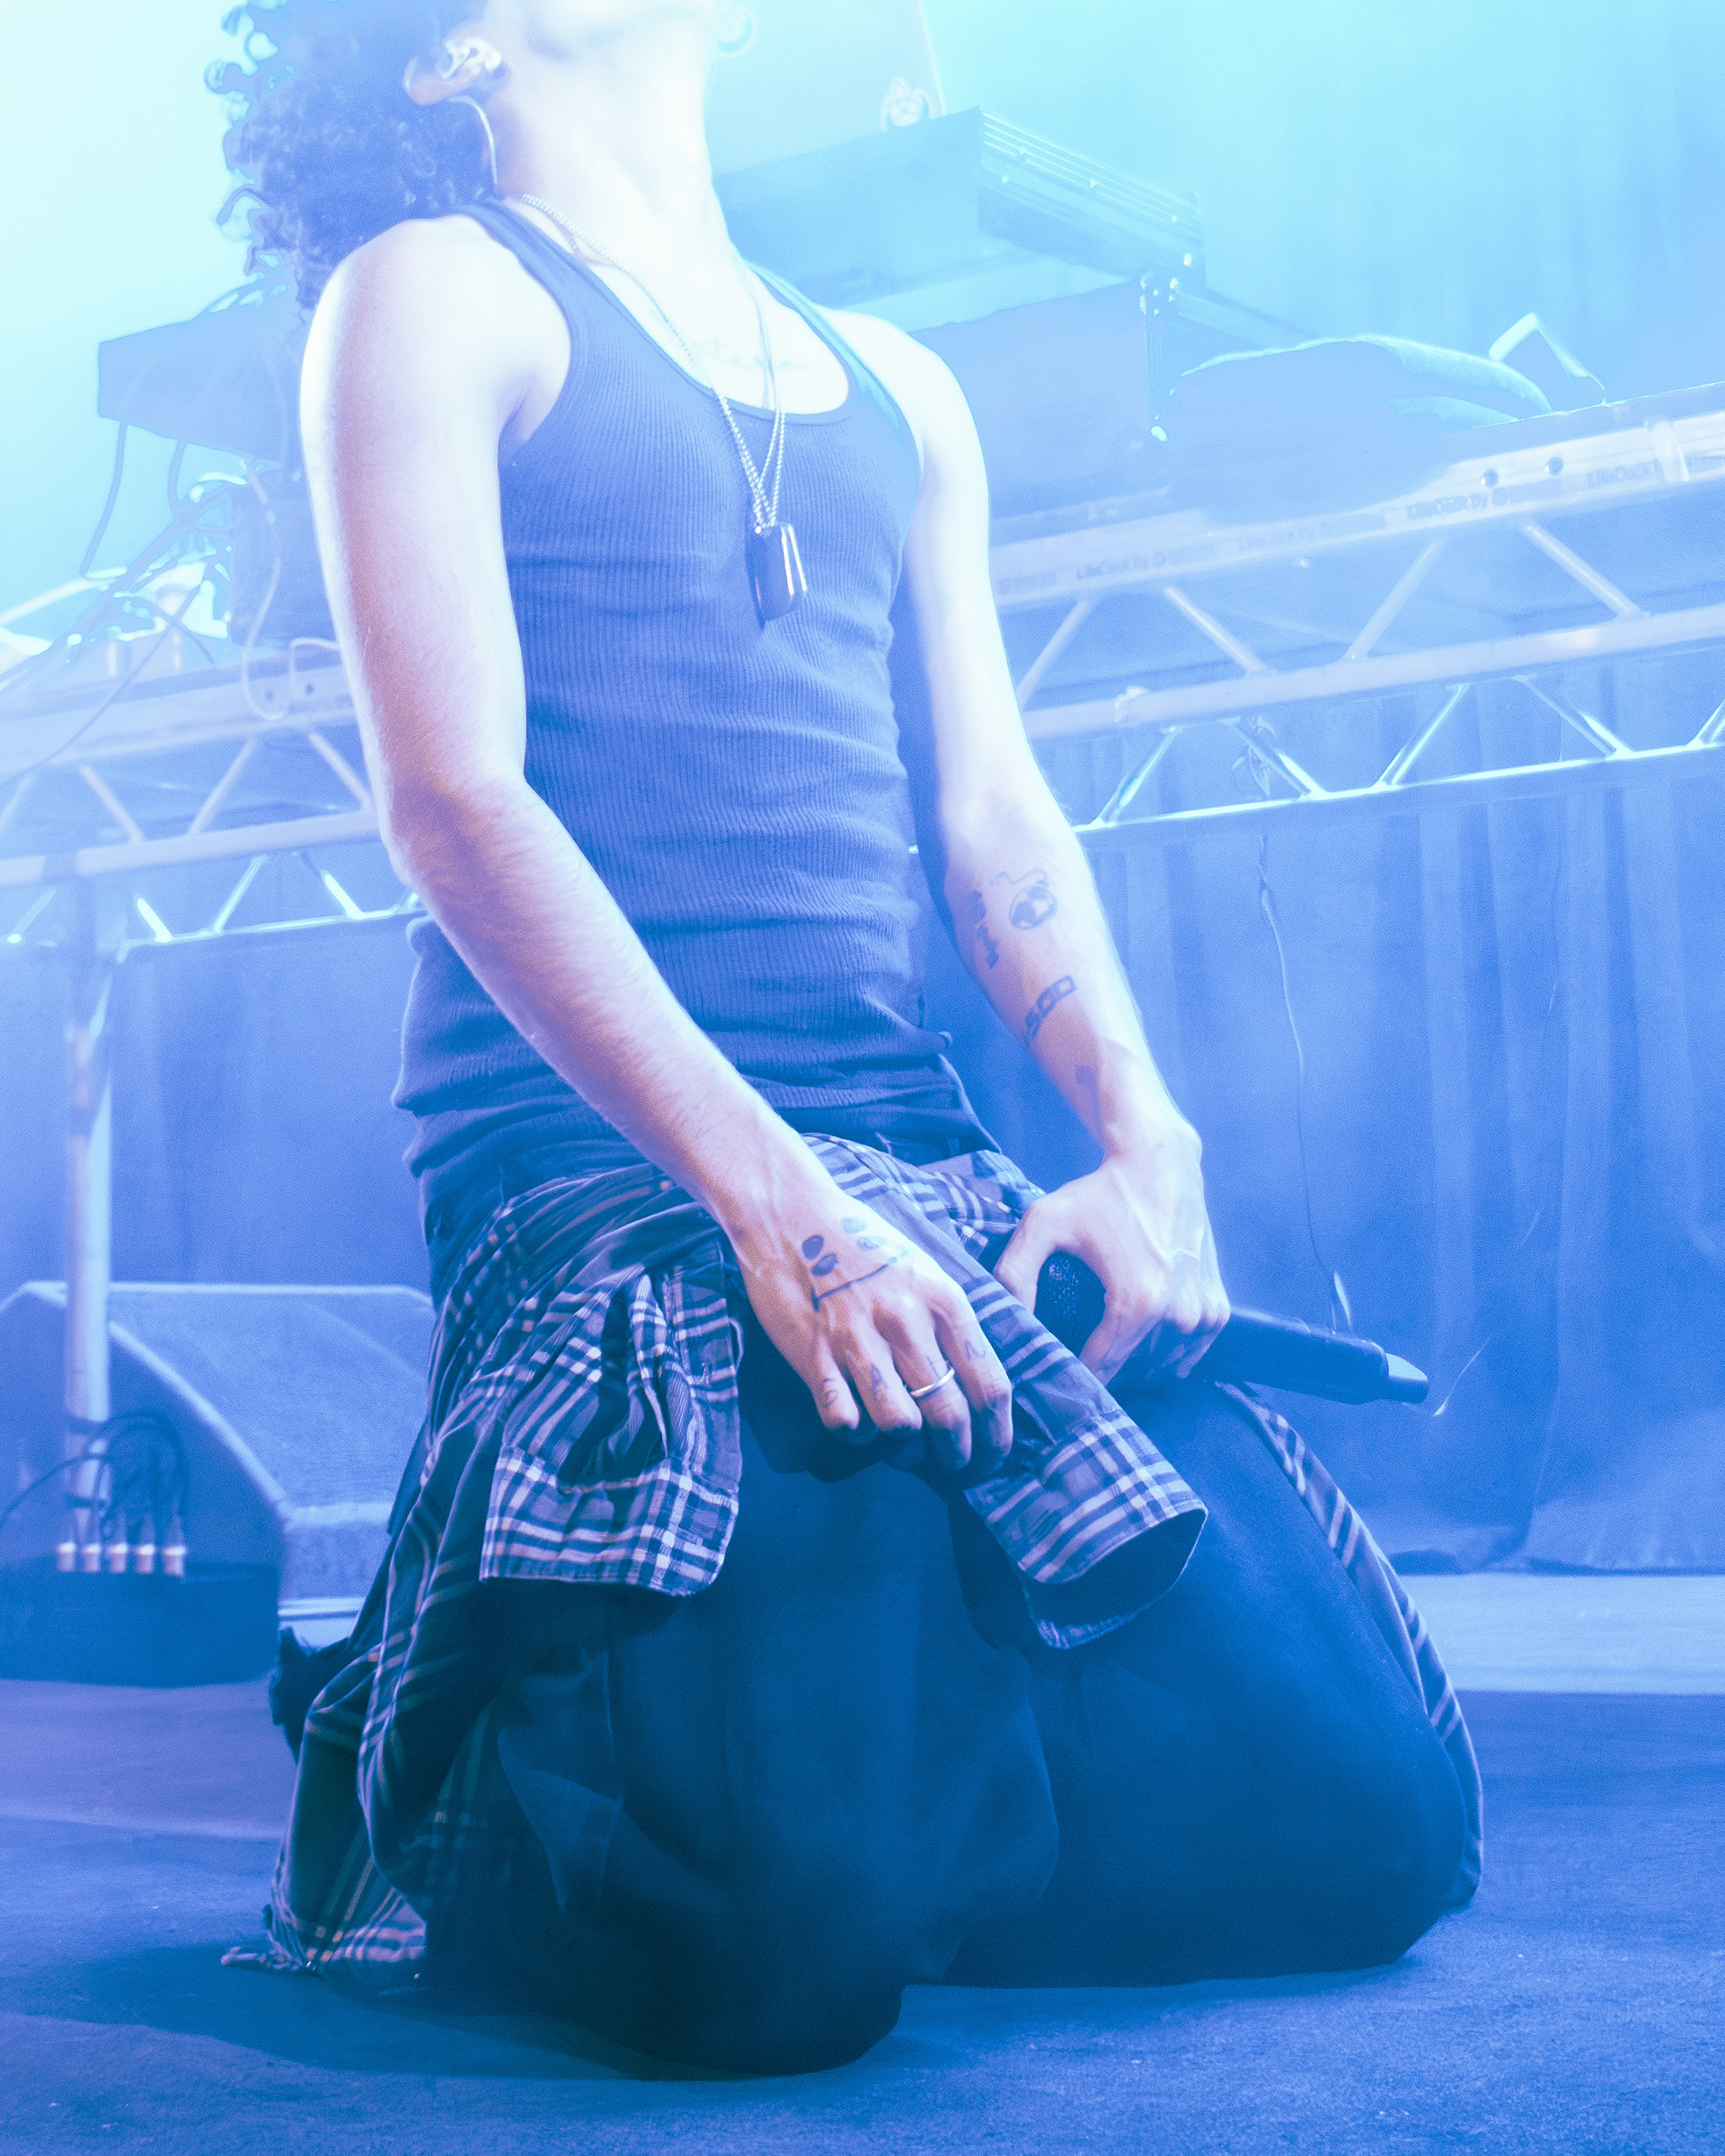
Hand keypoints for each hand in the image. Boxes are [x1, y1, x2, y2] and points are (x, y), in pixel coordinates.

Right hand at [729, 1171, 1013, 1471]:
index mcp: (944, 1300)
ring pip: (899, 1424)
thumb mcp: (925, 1269)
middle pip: (949, 1415)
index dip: (997, 1434)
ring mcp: (857, 1339)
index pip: (990, 1385)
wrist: (791, 1214)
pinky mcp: (813, 1355)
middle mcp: (906, 1321)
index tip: (993, 1455)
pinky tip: (857, 1425)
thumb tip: (978, 1382)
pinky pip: (844, 1421)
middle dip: (959, 1456)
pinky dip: (855, 1435)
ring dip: (907, 1452)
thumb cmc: (864, 1242)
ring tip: (907, 1452)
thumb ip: (951, 1320)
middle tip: (955, 1467)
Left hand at [994, 1125, 1228, 1384]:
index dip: (1073, 1372)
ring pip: (1161, 1364)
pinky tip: (1145, 1350)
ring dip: (1135, 1365)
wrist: (1158, 1161)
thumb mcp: (1043, 1222)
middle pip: (1131, 1368)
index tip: (1055, 1370)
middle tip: (1075, 1357)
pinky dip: (1168, 1354)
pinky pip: (1190, 1350)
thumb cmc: (1099, 1193)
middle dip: (1102, 1369)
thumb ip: (1014, 1272)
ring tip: (1104, 1352)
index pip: (1100, 1368)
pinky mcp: (1218, 1307)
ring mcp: (1203, 1313)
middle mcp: (1178, 1315)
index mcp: (1136, 1304)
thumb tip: (1008, 1322)